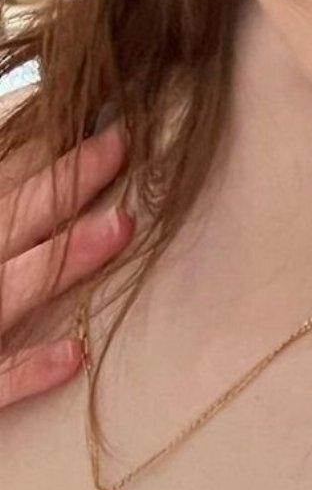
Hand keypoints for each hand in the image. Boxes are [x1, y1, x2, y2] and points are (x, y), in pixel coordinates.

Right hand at [0, 111, 132, 407]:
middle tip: (122, 143)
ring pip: (1, 294)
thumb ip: (5, 212)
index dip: (41, 151)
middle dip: (60, 184)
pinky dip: (24, 372)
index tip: (102, 117)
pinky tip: (73, 355)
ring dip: (57, 263)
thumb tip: (14, 163)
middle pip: (4, 221)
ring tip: (120, 228)